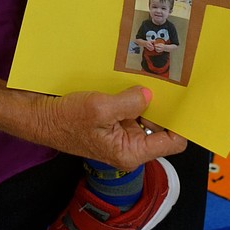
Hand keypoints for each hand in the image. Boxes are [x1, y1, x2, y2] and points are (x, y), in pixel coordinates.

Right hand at [32, 85, 186, 169]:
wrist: (41, 118)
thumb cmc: (66, 119)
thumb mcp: (100, 109)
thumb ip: (129, 103)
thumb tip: (150, 96)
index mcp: (131, 152)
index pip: (172, 143)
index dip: (182, 123)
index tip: (188, 102)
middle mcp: (130, 147)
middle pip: (161, 128)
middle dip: (165, 107)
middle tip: (172, 82)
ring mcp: (122, 136)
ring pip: (146, 117)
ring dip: (148, 100)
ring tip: (154, 78)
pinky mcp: (113, 125)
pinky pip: (131, 111)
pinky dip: (134, 98)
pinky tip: (134, 81)